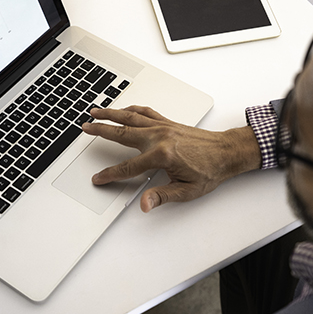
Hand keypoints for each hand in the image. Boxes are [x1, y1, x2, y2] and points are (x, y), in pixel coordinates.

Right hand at [81, 106, 261, 211]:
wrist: (227, 152)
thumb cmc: (210, 170)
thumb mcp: (186, 190)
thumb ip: (162, 196)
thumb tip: (145, 204)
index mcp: (161, 155)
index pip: (128, 167)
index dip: (110, 174)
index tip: (98, 178)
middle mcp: (159, 137)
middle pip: (122, 133)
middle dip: (101, 130)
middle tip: (85, 128)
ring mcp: (163, 127)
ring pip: (131, 117)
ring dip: (112, 113)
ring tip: (96, 111)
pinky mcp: (168, 122)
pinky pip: (145, 112)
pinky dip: (132, 109)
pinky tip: (124, 109)